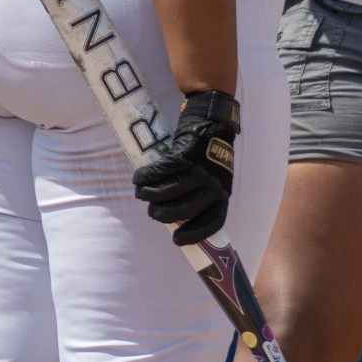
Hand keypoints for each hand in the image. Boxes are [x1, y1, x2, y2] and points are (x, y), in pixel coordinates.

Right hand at [132, 89, 238, 245]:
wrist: (212, 122)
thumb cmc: (209, 156)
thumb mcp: (215, 178)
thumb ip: (201, 196)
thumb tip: (177, 218)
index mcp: (222, 193)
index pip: (213, 222)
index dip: (194, 235)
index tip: (176, 239)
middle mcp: (213, 184)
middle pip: (183, 211)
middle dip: (162, 214)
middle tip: (153, 211)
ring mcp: (199, 170)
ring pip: (168, 192)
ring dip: (149, 195)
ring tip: (141, 193)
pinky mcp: (184, 156)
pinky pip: (160, 172)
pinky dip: (145, 177)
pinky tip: (138, 178)